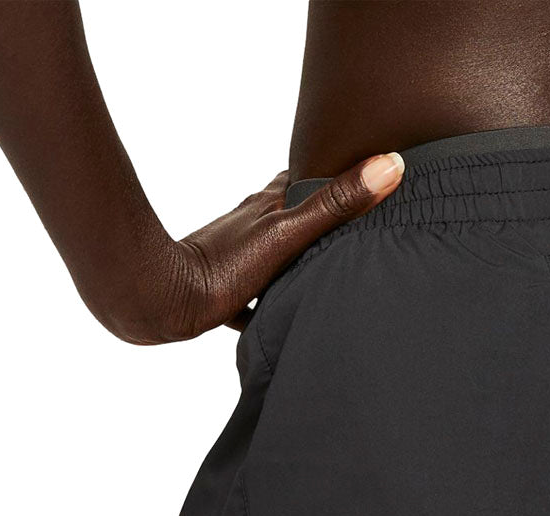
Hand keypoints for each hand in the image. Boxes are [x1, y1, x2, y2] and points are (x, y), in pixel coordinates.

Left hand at [109, 153, 404, 344]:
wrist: (161, 300)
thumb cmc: (223, 268)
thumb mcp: (290, 234)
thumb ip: (336, 205)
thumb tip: (388, 165)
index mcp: (270, 206)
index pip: (307, 179)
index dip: (335, 174)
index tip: (368, 172)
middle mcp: (252, 224)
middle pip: (292, 213)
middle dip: (320, 215)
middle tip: (355, 221)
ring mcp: (237, 256)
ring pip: (276, 251)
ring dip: (299, 256)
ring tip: (329, 267)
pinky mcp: (223, 293)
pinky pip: (256, 295)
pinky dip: (272, 300)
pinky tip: (286, 314)